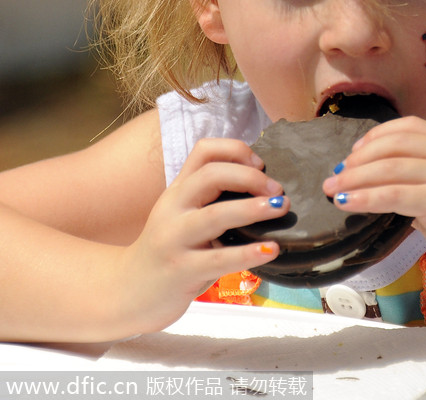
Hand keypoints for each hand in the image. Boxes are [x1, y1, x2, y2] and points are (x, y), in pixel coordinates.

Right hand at [117, 137, 288, 332]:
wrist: (126, 293)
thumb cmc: (169, 250)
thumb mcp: (183, 215)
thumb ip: (211, 199)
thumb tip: (265, 186)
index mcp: (178, 189)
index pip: (203, 151)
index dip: (236, 150)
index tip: (261, 163)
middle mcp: (173, 208)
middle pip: (211, 175)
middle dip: (249, 177)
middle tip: (278, 191)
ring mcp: (174, 239)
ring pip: (215, 215)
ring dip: (251, 208)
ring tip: (281, 207)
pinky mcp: (180, 271)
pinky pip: (218, 259)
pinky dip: (248, 253)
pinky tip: (271, 250)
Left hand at [323, 116, 425, 294]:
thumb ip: (418, 182)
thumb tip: (373, 182)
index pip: (410, 126)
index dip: (376, 136)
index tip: (354, 153)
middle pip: (395, 143)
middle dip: (359, 158)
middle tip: (336, 175)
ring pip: (390, 167)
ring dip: (355, 178)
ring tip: (333, 190)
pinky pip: (394, 194)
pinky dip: (365, 197)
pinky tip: (347, 203)